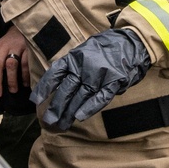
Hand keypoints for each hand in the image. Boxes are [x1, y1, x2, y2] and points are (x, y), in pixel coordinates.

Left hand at [0, 26, 29, 96]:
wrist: (23, 28)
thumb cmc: (9, 44)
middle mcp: (2, 48)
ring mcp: (15, 48)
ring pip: (11, 65)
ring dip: (11, 79)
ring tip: (13, 90)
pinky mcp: (27, 48)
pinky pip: (25, 64)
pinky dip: (25, 75)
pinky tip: (25, 83)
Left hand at [30, 28, 150, 129]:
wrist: (132, 42)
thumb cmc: (106, 47)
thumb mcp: (85, 50)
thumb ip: (73, 64)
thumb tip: (57, 82)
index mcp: (75, 57)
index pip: (55, 73)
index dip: (44, 87)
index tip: (35, 100)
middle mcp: (85, 66)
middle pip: (66, 89)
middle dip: (56, 107)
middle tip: (48, 121)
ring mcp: (99, 74)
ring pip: (81, 96)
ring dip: (70, 113)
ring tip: (62, 125)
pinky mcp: (114, 82)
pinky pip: (100, 97)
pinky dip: (90, 107)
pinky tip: (80, 117)